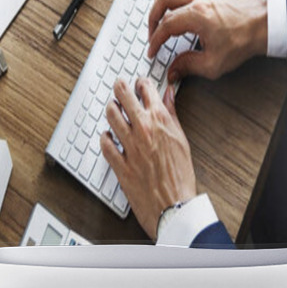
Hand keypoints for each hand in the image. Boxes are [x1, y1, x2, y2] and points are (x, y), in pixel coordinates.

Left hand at [101, 77, 196, 240]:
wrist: (174, 205)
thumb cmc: (181, 175)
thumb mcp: (181, 138)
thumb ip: (172, 113)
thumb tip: (169, 94)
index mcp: (160, 120)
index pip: (146, 89)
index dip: (141, 82)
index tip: (140, 83)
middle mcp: (143, 129)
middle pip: (123, 96)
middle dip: (120, 87)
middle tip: (119, 85)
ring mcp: (129, 146)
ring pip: (111, 116)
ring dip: (111, 109)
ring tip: (113, 108)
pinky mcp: (120, 164)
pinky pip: (105, 144)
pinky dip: (105, 137)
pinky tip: (107, 136)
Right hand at [147, 0, 267, 82]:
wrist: (264, 23)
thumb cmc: (244, 39)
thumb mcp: (215, 63)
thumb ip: (189, 66)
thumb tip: (173, 70)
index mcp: (199, 15)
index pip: (166, 24)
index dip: (155, 40)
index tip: (153, 50)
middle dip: (152, 17)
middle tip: (153, 32)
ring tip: (158, 9)